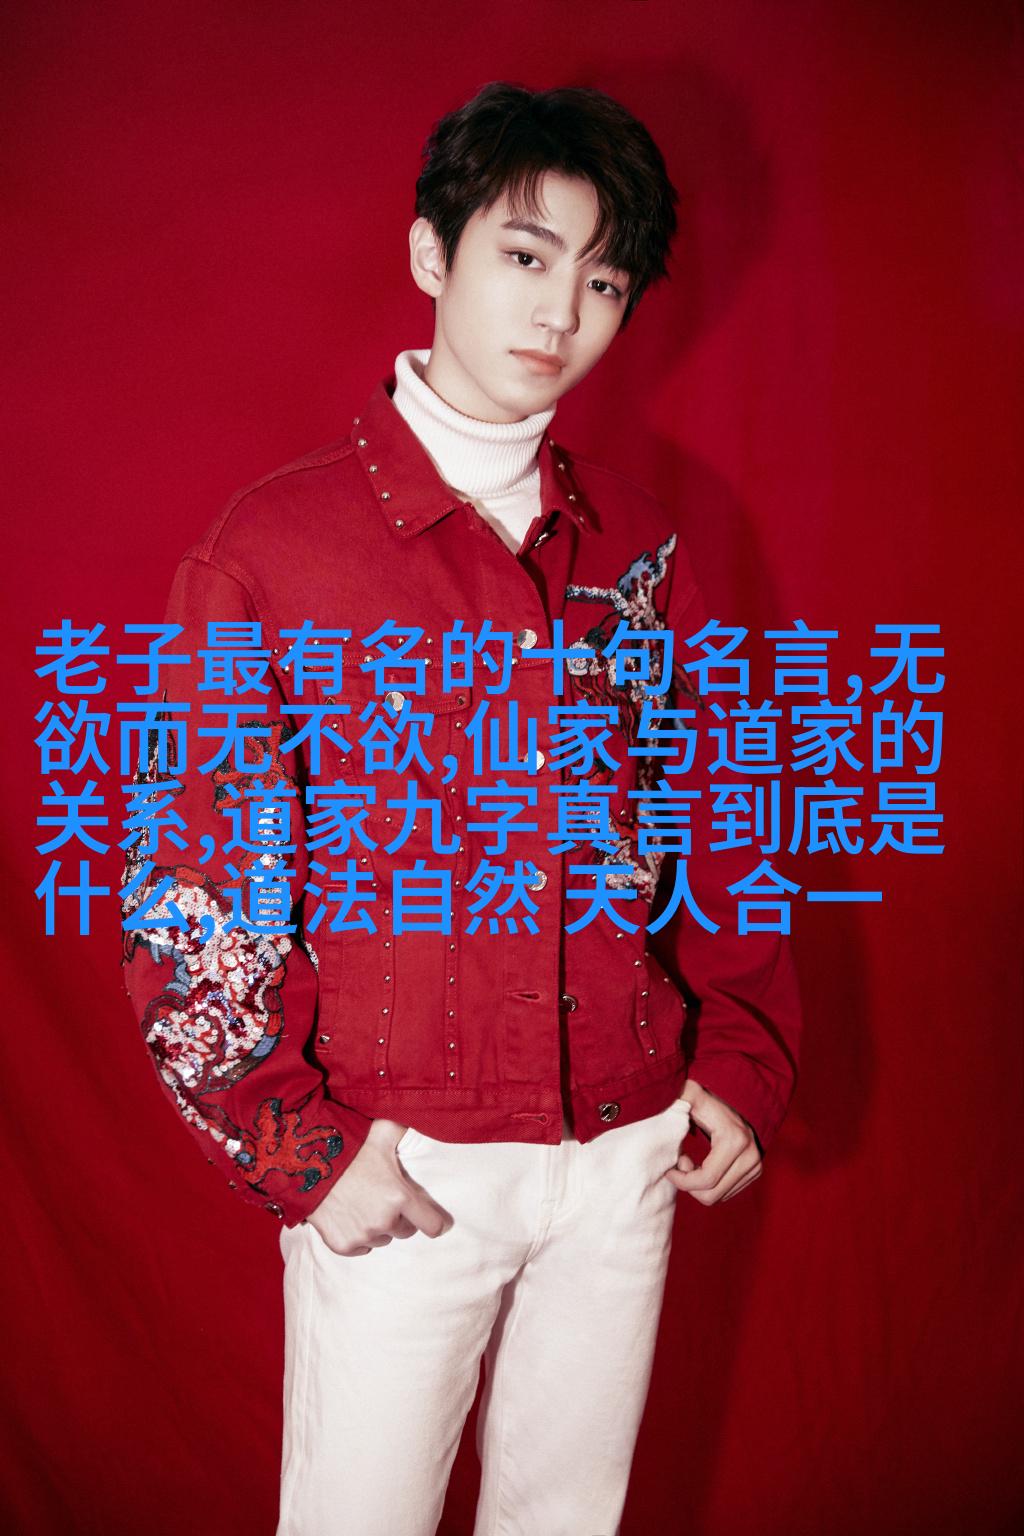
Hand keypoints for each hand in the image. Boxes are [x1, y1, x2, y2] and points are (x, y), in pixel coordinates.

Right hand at [305, 1118, 451, 1255]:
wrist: (306, 1161)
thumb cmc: (349, 1145)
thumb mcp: (382, 1131)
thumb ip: (406, 1129)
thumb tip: (427, 1117)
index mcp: (400, 1196)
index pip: (433, 1226)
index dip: (435, 1222)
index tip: (432, 1219)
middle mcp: (384, 1220)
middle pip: (405, 1231)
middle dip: (400, 1218)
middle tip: (385, 1199)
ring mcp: (362, 1235)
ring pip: (382, 1239)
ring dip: (378, 1227)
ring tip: (364, 1204)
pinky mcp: (342, 1245)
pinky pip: (361, 1248)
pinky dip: (358, 1236)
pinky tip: (350, 1216)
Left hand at [665, 1078, 762, 1204]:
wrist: (736, 1096)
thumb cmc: (707, 1096)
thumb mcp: (690, 1094)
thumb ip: (676, 1101)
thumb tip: (661, 1107)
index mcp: (734, 1140)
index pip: (706, 1180)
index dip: (682, 1180)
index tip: (671, 1166)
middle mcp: (750, 1156)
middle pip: (711, 1195)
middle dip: (690, 1183)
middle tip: (682, 1162)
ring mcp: (755, 1165)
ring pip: (719, 1197)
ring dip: (700, 1185)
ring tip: (692, 1163)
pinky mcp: (755, 1171)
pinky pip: (726, 1193)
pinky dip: (710, 1185)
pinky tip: (704, 1166)